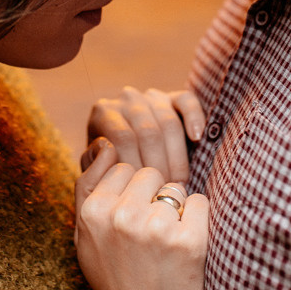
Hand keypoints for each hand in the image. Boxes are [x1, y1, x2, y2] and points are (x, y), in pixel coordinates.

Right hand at [75, 143, 208, 289]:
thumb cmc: (116, 276)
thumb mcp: (85, 237)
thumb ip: (87, 187)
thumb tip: (105, 143)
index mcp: (93, 212)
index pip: (121, 167)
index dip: (129, 191)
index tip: (130, 218)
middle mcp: (122, 216)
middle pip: (150, 173)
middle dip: (154, 196)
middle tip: (150, 233)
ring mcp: (157, 227)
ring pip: (176, 187)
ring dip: (177, 209)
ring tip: (167, 242)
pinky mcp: (191, 240)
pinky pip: (201, 203)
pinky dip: (199, 221)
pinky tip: (186, 245)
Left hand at [82, 87, 205, 182]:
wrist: (125, 155)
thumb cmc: (108, 167)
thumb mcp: (95, 168)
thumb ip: (94, 163)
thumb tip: (107, 148)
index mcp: (104, 113)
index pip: (122, 138)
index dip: (136, 167)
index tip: (143, 193)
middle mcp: (127, 99)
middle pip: (148, 132)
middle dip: (158, 166)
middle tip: (163, 192)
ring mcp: (151, 96)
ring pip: (169, 123)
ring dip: (176, 157)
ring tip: (177, 183)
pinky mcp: (174, 97)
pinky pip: (187, 101)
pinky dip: (194, 118)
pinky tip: (197, 138)